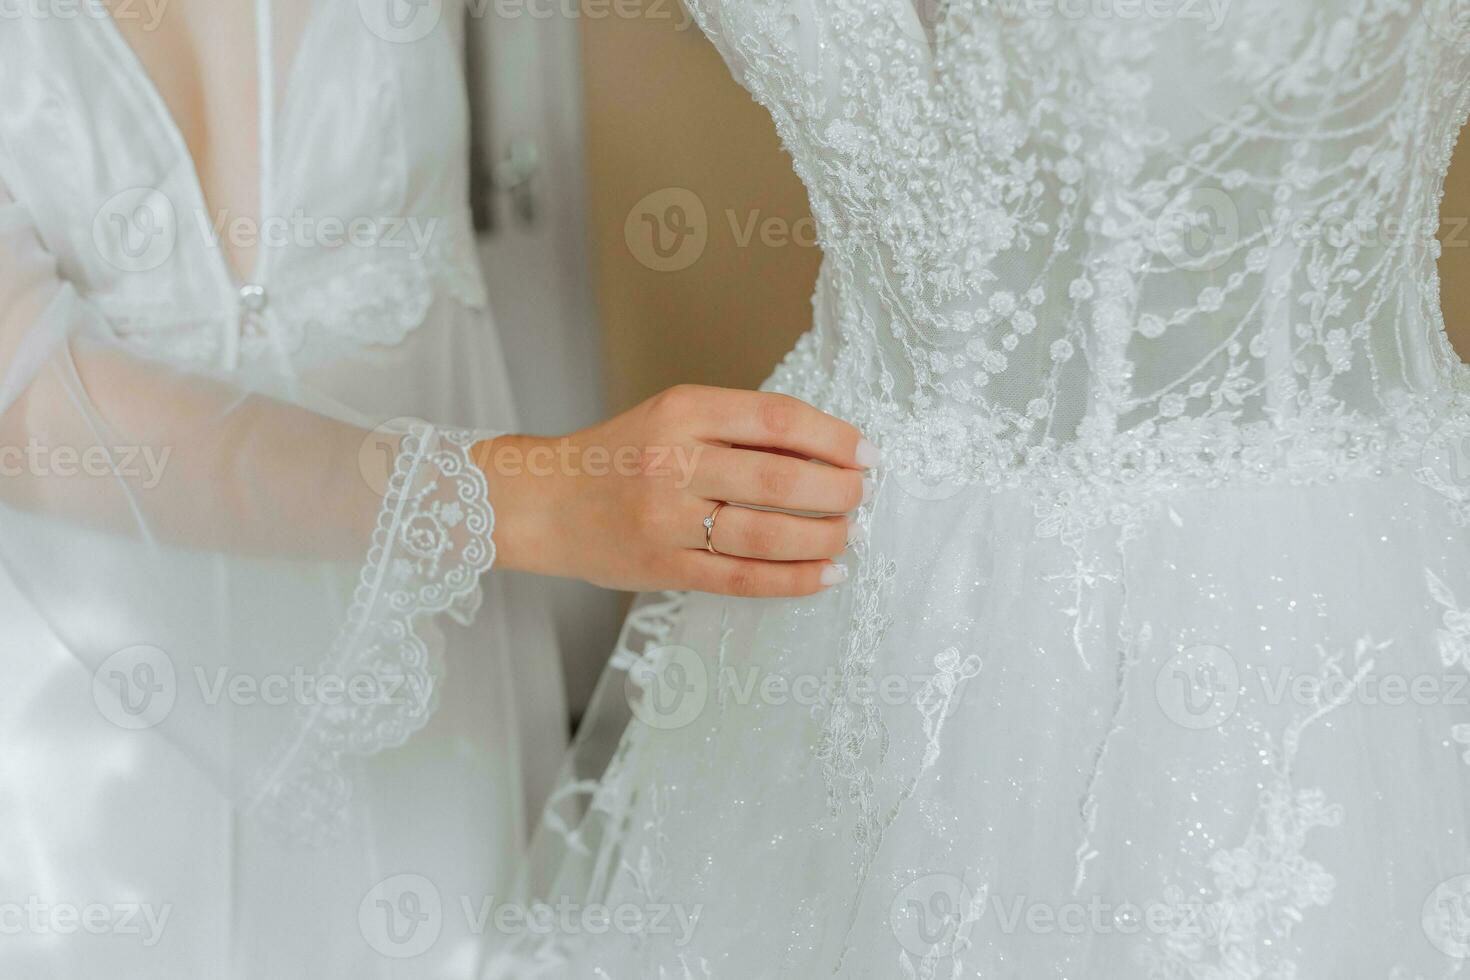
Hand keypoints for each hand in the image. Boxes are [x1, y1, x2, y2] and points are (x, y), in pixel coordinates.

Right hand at [475, 385, 877, 596]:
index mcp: (682, 411)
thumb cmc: (621, 455)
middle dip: (838, 491)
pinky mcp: (663, 568)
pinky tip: (828, 574)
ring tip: (849, 534)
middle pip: (780, 480)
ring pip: (766, 535)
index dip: (833, 437)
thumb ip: (739, 428)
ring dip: (824, 537)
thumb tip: (828, 450)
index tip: (865, 452)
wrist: (542, 502)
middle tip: (862, 495)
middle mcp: (674, 462)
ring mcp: (666, 520)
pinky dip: (794, 580)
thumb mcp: (673, 417)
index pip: (777, 419)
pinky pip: (742, 579)